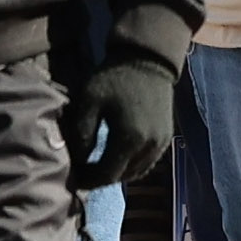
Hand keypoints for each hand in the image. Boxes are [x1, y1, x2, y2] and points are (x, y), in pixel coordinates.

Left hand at [69, 53, 177, 194]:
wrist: (147, 60)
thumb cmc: (114, 78)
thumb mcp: (89, 101)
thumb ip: (82, 133)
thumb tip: (78, 160)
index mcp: (129, 139)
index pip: (106, 175)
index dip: (88, 180)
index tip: (73, 178)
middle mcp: (149, 147)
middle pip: (121, 177)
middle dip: (101, 178)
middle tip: (83, 173)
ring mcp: (161, 144)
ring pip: (136, 172)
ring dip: (117, 173)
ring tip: (99, 167)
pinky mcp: (166, 137)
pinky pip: (147, 162)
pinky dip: (132, 166)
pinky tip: (118, 158)